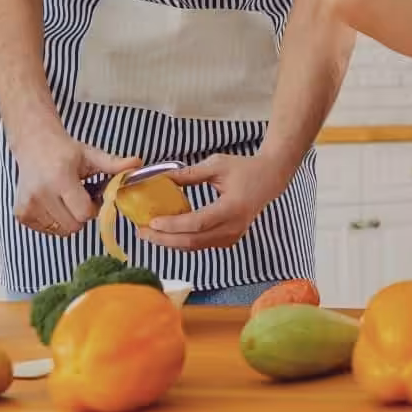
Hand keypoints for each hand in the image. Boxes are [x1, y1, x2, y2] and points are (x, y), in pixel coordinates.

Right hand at [12, 135, 139, 237]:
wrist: (34, 145)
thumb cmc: (66, 151)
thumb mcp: (92, 155)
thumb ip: (115, 164)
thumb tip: (138, 164)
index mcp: (60, 179)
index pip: (84, 213)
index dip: (93, 207)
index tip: (92, 194)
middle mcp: (40, 194)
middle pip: (73, 226)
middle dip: (81, 215)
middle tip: (79, 197)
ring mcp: (28, 206)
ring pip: (60, 230)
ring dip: (68, 219)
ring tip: (66, 198)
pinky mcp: (21, 214)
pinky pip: (47, 230)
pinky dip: (54, 221)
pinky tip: (53, 203)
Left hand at [138, 152, 297, 250]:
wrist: (269, 179)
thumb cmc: (244, 168)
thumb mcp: (216, 165)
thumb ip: (188, 174)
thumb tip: (159, 178)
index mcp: (232, 208)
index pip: (198, 222)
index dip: (173, 225)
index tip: (152, 222)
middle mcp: (233, 227)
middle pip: (193, 241)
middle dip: (165, 239)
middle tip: (142, 232)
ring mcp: (232, 236)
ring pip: (195, 247)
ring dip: (170, 242)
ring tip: (149, 233)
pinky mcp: (228, 239)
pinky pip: (201, 245)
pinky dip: (182, 241)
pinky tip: (166, 233)